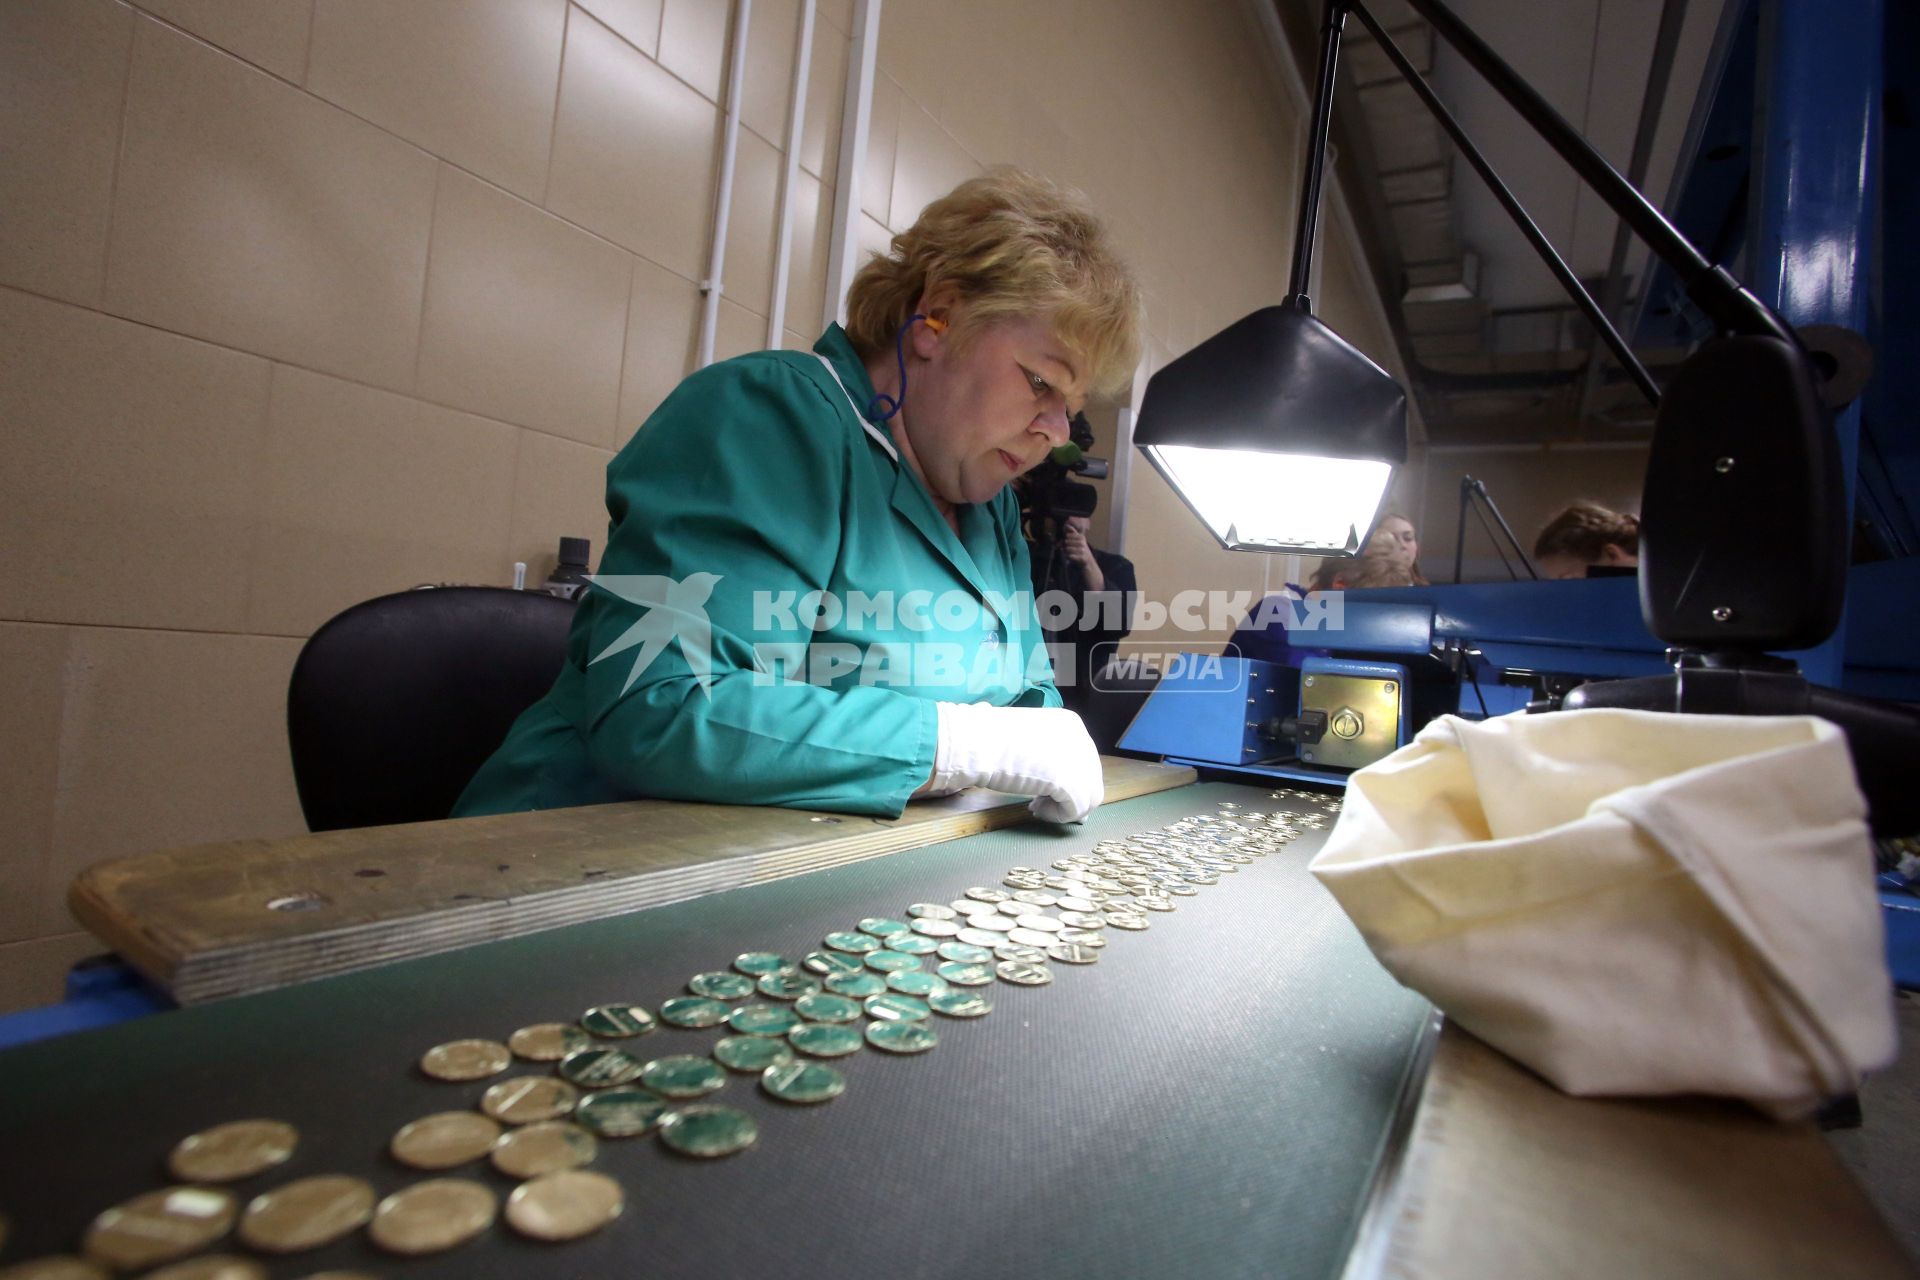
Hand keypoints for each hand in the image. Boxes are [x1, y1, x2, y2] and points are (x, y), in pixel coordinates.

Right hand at [928, 702, 1103, 822]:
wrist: (976, 742)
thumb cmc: (990, 738)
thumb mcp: (1028, 742)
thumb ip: (1048, 757)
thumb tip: (1058, 785)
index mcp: (1071, 724)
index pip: (1083, 759)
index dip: (1066, 779)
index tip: (1042, 789)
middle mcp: (1082, 739)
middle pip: (1090, 778)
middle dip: (1068, 795)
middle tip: (1040, 804)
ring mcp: (1080, 760)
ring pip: (1090, 796)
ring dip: (1064, 807)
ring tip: (1037, 808)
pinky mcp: (1072, 782)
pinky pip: (1076, 810)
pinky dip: (1058, 816)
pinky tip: (1037, 810)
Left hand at [1061, 526, 1103, 592]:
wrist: (1088, 562)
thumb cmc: (1082, 550)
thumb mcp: (1079, 540)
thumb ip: (1073, 532)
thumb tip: (1067, 525)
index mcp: (1081, 537)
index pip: (1068, 535)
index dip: (1066, 538)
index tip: (1068, 541)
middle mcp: (1082, 543)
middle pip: (1066, 542)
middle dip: (1065, 546)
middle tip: (1069, 549)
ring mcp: (1082, 550)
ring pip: (1067, 549)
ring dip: (1066, 552)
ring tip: (1070, 553)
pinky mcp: (1082, 557)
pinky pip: (1070, 556)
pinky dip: (1068, 557)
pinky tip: (1071, 557)